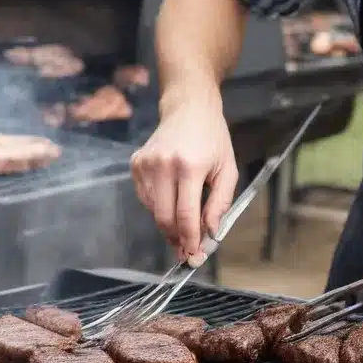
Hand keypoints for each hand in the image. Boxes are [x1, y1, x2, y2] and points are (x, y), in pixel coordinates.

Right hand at [130, 93, 237, 261]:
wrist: (189, 107)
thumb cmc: (213, 138)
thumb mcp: (227, 169)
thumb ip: (220, 203)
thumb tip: (210, 232)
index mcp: (190, 166)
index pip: (186, 215)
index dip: (189, 240)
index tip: (194, 255)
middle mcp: (164, 165)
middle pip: (164, 218)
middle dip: (176, 238)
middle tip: (187, 248)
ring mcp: (146, 164)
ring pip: (152, 211)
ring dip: (168, 222)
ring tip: (183, 219)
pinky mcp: (136, 163)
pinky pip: (144, 198)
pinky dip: (158, 205)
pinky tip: (171, 196)